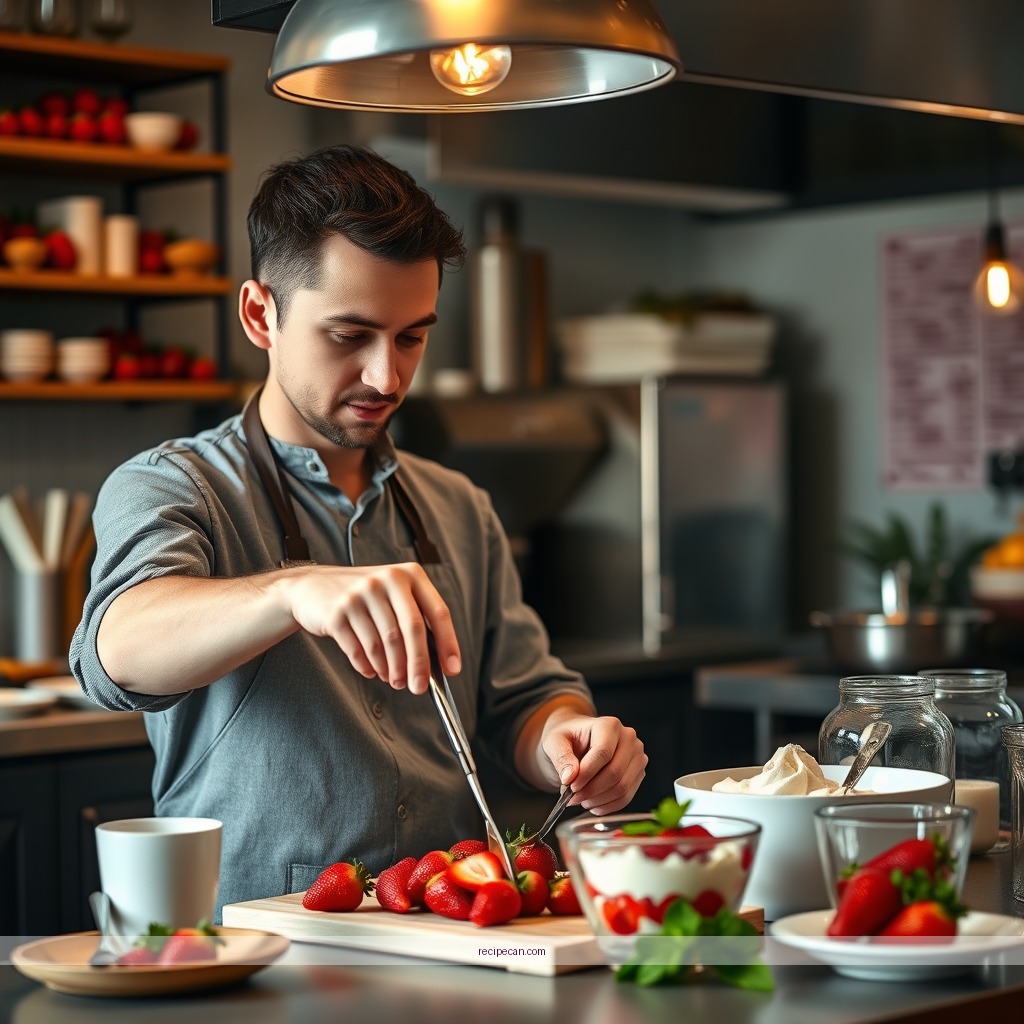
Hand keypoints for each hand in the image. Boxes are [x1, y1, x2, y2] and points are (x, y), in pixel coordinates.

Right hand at [280, 562, 460, 693]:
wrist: (312, 587)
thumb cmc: (363, 597)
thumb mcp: (392, 595)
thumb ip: (415, 620)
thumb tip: (436, 662)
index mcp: (409, 574)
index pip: (438, 612)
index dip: (448, 644)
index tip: (452, 670)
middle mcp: (387, 580)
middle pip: (412, 629)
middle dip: (418, 664)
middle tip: (419, 687)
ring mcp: (360, 595)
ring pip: (384, 643)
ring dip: (392, 669)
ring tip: (394, 679)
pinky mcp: (337, 612)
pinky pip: (359, 649)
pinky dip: (368, 666)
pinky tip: (372, 671)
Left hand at [538, 710, 646, 814]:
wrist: (577, 740)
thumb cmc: (567, 738)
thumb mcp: (555, 741)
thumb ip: (561, 757)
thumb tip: (570, 777)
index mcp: (609, 725)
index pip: (603, 753)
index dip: (587, 773)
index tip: (570, 786)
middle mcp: (628, 738)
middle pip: (615, 772)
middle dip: (591, 790)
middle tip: (572, 798)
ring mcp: (636, 756)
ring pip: (622, 787)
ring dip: (598, 800)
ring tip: (580, 800)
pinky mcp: (638, 773)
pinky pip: (626, 797)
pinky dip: (607, 806)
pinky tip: (592, 804)